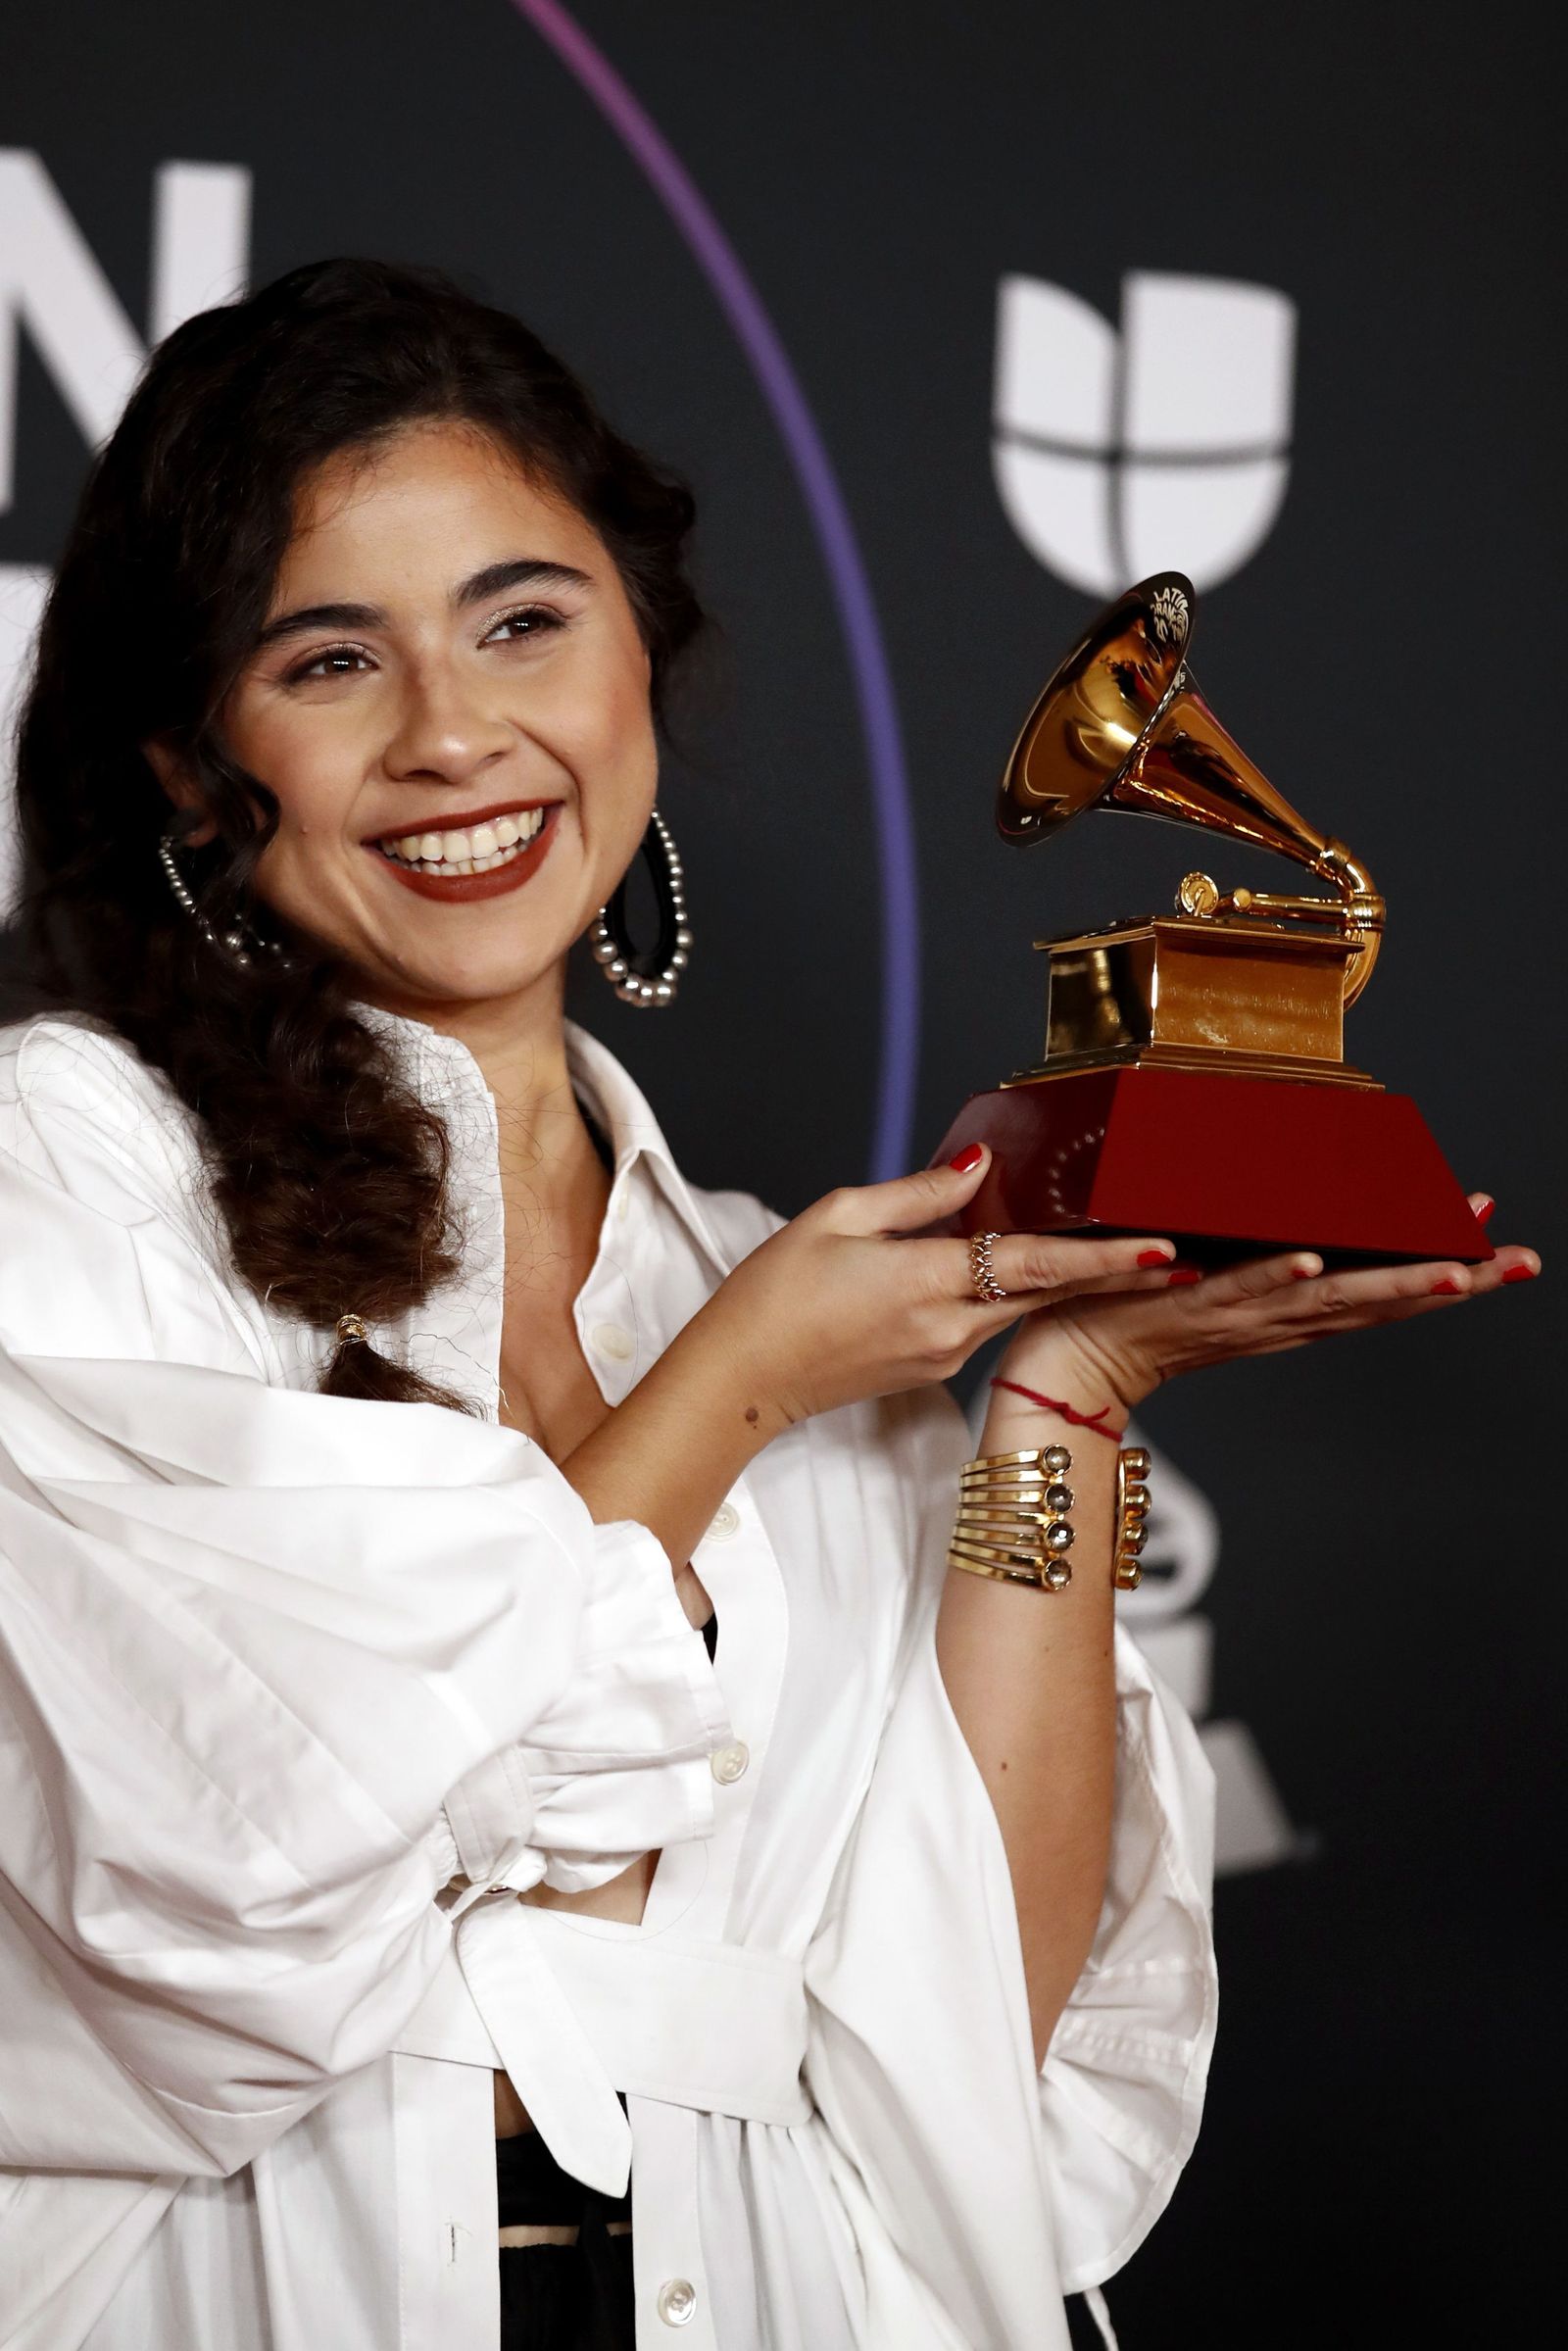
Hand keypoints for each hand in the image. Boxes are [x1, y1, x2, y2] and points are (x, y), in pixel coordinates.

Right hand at [697, 1146, 1178, 1428]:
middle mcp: (949, 1327)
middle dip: (1115, 1273)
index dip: (1104, 1256)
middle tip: (1180, 1258)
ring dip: (1067, 1279)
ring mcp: (944, 1354)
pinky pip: (989, 1320)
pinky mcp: (932, 1366)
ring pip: (1021, 1305)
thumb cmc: (774, 1296)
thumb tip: (979, 1169)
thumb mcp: (837, 1218)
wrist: (743, 1381)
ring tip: (1120, 1251)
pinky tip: (1026, 1268)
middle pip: (1048, 1290)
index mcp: (926, 1284)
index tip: (1162, 1251)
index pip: (1035, 1263)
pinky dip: (1015, 1292)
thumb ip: (917, 1194)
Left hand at [1002, 1192, 1539, 1417]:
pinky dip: (1275, 1277)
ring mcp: (1238, 1313)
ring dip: (1392, 1283)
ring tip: (1453, 1267)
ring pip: (1329, 1299)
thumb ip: (1259, 1251)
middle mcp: (1277, 1316)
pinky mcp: (1188, 1306)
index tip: (1502, 1250)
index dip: (1445, 1273)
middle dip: (1454, 1281)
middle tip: (1516, 1261)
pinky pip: (1238, 1290)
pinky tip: (1314, 1262)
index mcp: (1288, 1308)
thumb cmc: (1135, 1310)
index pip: (1381, 1290)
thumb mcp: (1217, 1274)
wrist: (1067, 1360)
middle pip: (1380, 1298)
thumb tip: (1300, 1207)